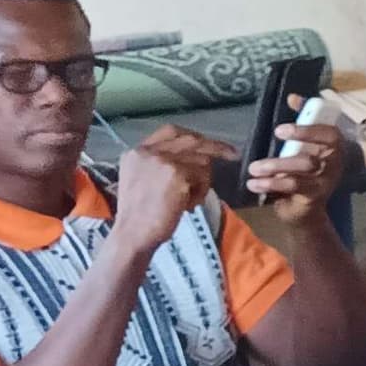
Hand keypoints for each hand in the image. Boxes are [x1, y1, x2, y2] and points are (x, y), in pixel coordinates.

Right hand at [110, 126, 224, 253]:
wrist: (132, 234)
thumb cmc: (140, 214)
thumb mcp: (142, 179)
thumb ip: (161, 163)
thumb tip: (195, 156)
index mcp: (137, 152)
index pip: (170, 131)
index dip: (193, 135)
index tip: (209, 142)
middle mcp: (148, 152)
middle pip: (191, 140)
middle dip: (216, 146)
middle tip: (233, 154)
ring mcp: (163, 161)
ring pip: (201, 161)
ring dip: (203, 182)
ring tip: (189, 200)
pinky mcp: (177, 174)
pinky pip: (203, 178)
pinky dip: (201, 193)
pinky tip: (187, 206)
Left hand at [246, 112, 352, 220]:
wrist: (303, 211)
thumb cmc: (301, 173)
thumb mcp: (300, 147)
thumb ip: (300, 123)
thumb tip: (293, 97)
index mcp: (332, 148)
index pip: (330, 133)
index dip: (310, 127)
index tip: (282, 127)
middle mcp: (334, 164)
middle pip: (316, 150)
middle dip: (294, 143)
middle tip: (273, 136)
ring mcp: (325, 181)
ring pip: (303, 167)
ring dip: (276, 166)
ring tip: (253, 168)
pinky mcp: (314, 197)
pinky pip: (293, 186)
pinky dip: (271, 183)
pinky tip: (254, 184)